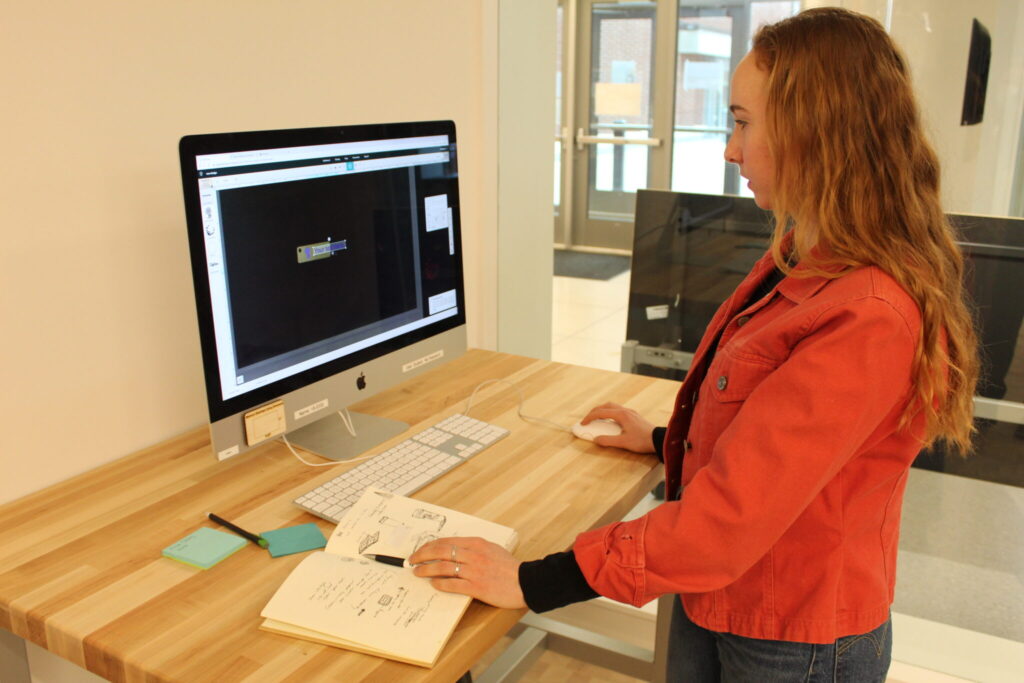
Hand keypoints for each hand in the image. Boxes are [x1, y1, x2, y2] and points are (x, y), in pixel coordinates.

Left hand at [408, 536, 525, 608]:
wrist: (526, 582)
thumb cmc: (509, 567)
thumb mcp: (491, 549)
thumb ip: (473, 548)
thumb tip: (454, 550)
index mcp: (476, 543)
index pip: (446, 541)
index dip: (429, 545)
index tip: (421, 550)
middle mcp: (473, 554)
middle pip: (440, 551)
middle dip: (422, 555)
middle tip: (412, 560)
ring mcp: (474, 570)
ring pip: (442, 567)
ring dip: (427, 569)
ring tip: (418, 572)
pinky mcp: (476, 586)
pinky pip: (452, 584)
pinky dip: (440, 583)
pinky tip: (434, 584)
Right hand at [581, 402, 656, 452]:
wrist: (659, 439)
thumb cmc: (642, 441)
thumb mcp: (623, 443)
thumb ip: (608, 441)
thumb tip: (595, 439)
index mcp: (621, 415)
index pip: (600, 412)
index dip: (589, 417)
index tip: (583, 424)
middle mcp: (626, 411)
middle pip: (606, 405)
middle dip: (595, 411)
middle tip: (588, 418)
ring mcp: (631, 412)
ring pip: (613, 407)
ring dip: (603, 410)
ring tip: (598, 418)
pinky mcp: (635, 416)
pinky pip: (619, 410)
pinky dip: (611, 413)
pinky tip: (611, 421)